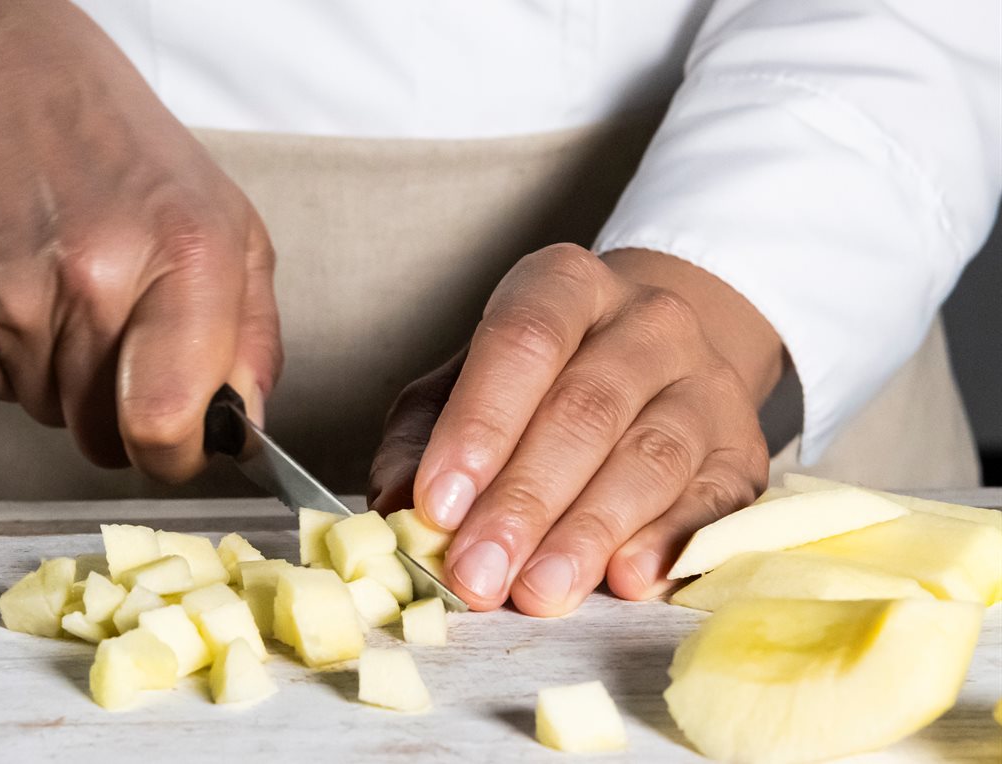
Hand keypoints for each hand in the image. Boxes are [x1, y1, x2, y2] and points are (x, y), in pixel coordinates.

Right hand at [0, 0, 280, 479]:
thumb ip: (254, 342)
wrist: (15, 90)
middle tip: (128, 345)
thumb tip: (244, 432)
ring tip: (75, 298)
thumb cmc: (140, 170)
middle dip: (123, 416)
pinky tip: (30, 292)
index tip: (179, 444)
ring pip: (50, 416)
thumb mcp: (235, 234)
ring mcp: (10, 295)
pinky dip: (17, 361)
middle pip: (104, 436)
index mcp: (185, 259)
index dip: (175, 455)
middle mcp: (93, 278)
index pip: (165, 422)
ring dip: (69, 383)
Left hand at [370, 245, 783, 614]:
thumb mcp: (462, 386)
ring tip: (539, 591)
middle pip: (586, 409)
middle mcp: (647, 321)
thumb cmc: (537, 381)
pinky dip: (669, 545)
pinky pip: (712, 500)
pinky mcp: (743, 452)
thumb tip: (393, 507)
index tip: (438, 505)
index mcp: (565, 285)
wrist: (654, 363)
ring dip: (588, 533)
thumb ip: (422, 441)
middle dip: (524, 501)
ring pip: (649, 457)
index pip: (523, 342)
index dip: (479, 426)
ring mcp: (705, 383)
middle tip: (477, 573)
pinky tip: (627, 581)